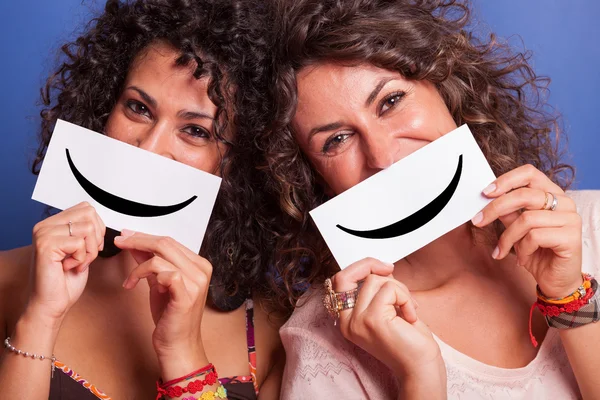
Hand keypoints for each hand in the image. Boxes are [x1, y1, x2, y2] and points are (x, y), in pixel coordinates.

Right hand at [28, 202, 104, 323]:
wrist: (51, 304)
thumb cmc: (66, 280)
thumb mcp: (80, 249)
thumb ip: (85, 231)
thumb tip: (98, 219)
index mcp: (52, 224)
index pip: (87, 208)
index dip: (98, 228)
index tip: (90, 247)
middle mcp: (45, 225)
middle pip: (89, 214)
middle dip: (96, 238)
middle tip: (84, 257)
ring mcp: (44, 234)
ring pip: (88, 228)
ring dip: (90, 251)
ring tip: (76, 263)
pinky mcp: (46, 245)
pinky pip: (80, 243)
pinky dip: (82, 259)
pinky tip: (69, 268)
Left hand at [115, 230, 210, 379]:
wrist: (178, 344)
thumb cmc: (171, 316)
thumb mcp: (158, 283)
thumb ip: (149, 262)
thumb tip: (134, 243)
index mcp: (198, 264)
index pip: (170, 241)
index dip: (145, 236)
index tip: (126, 235)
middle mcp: (201, 270)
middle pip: (166, 243)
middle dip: (138, 240)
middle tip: (120, 241)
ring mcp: (196, 282)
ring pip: (160, 257)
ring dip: (138, 265)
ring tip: (129, 280)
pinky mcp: (186, 295)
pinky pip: (162, 273)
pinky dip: (141, 274)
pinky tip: (132, 285)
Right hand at [331, 258, 444, 383]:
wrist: (421, 368)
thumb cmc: (408, 340)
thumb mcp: (386, 309)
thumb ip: (377, 290)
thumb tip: (379, 268)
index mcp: (347, 319)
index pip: (339, 281)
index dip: (359, 267)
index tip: (381, 267)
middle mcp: (347, 322)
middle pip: (348, 275)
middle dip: (370, 264)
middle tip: (389, 269)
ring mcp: (358, 321)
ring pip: (375, 280)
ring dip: (399, 288)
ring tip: (407, 307)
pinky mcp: (373, 319)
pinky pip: (390, 289)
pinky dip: (405, 298)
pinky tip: (410, 315)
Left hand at [472, 164, 581, 297]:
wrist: (555, 281)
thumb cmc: (536, 252)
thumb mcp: (516, 228)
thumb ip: (506, 211)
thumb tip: (485, 197)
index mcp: (552, 194)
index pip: (529, 173)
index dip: (505, 180)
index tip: (484, 193)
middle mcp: (565, 202)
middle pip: (524, 194)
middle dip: (495, 208)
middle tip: (477, 221)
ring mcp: (571, 218)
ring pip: (526, 219)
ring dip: (508, 237)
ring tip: (503, 250)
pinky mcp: (571, 237)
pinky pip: (535, 236)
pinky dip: (522, 248)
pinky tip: (522, 258)